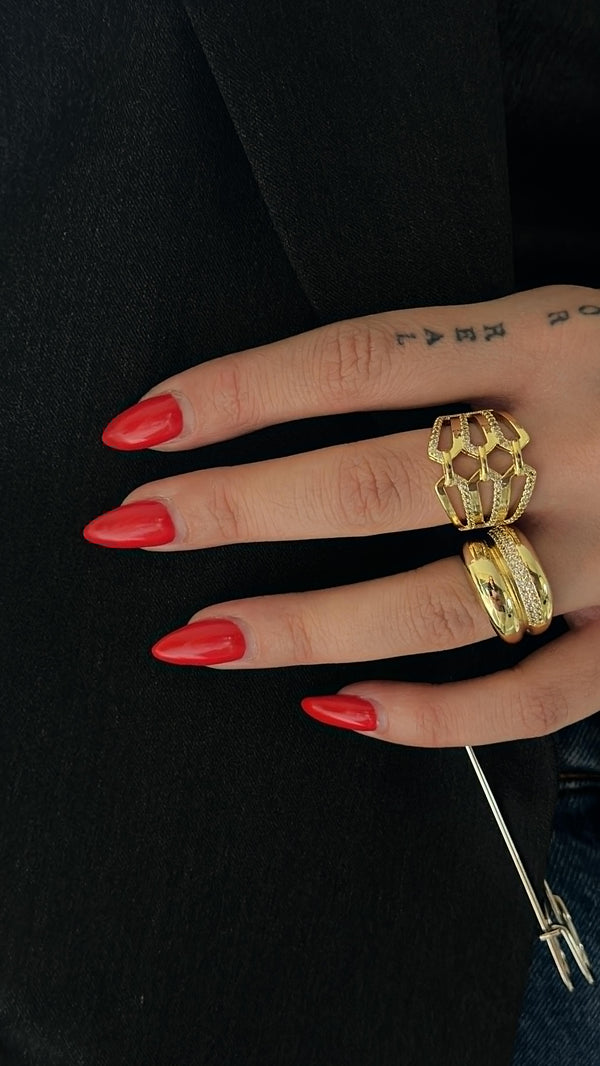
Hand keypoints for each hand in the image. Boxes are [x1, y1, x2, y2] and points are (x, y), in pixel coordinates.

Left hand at [83, 284, 599, 746]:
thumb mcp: (563, 326)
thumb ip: (458, 363)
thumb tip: (300, 415)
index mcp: (545, 342)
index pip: (354, 362)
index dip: (236, 395)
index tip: (144, 428)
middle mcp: (576, 443)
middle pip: (370, 484)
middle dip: (235, 510)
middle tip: (136, 530)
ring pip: (433, 602)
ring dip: (302, 626)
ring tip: (202, 638)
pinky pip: (528, 696)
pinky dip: (432, 716)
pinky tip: (344, 711)